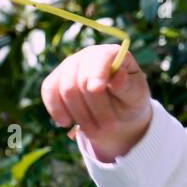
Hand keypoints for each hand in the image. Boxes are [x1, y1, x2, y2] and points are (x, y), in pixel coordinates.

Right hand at [41, 44, 152, 162]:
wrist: (116, 111)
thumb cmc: (129, 100)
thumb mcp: (136, 96)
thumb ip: (128, 86)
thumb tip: (119, 75)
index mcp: (112, 54)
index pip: (101, 58)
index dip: (97, 73)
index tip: (97, 90)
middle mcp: (88, 55)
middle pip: (82, 79)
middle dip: (95, 107)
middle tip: (110, 128)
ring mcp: (69, 66)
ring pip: (65, 88)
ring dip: (80, 114)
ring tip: (95, 131)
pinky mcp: (56, 79)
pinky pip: (49, 91)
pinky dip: (57, 109)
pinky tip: (66, 123)